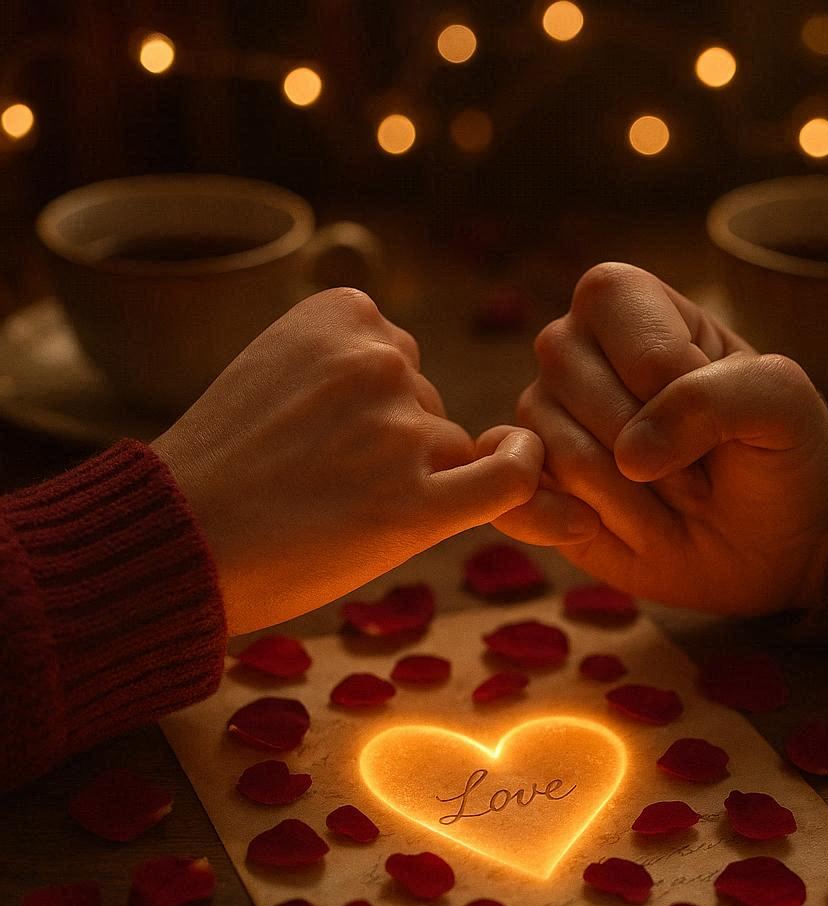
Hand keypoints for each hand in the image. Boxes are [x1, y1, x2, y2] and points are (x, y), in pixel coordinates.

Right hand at [153, 288, 547, 633]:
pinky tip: (520, 472)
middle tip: (319, 483)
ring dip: (411, 481)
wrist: (174, 541)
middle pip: (425, 402)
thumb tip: (419, 391)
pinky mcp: (417, 505)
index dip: (371, 403)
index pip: (396, 357)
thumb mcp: (274, 371)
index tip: (325, 436)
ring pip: (449, 447)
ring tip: (332, 510)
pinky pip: (509, 481)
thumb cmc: (218, 467)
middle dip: (391, 443)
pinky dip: (524, 476)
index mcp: (342, 312)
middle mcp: (380, 359)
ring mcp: (402, 430)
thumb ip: (344, 363)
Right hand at [493, 263, 827, 615]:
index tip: (716, 418)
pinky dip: (551, 521)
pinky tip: (596, 529)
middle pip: (570, 381)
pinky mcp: (530, 483)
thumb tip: (631, 454)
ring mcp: (544, 420)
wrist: (766, 542)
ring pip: (554, 451)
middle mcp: (573, 353)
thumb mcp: (782, 406)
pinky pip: (507, 494)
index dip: (663, 368)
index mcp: (630, 306)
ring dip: (628, 500)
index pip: (608, 302)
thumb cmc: (773, 457)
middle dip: (653, 450)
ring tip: (666, 503)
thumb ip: (715, 399)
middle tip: (696, 475)